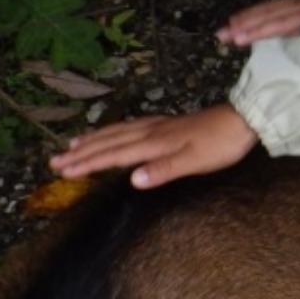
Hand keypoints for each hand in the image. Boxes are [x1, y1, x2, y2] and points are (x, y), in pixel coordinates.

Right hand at [49, 104, 258, 188]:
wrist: (245, 118)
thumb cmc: (221, 144)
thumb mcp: (195, 161)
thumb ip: (164, 170)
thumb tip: (132, 180)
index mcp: (155, 143)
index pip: (114, 155)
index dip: (88, 163)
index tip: (62, 171)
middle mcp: (152, 132)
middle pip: (110, 142)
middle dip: (82, 152)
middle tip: (54, 161)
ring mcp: (160, 125)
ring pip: (119, 131)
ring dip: (94, 139)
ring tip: (73, 144)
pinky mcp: (169, 123)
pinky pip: (131, 126)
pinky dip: (115, 130)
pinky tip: (114, 132)